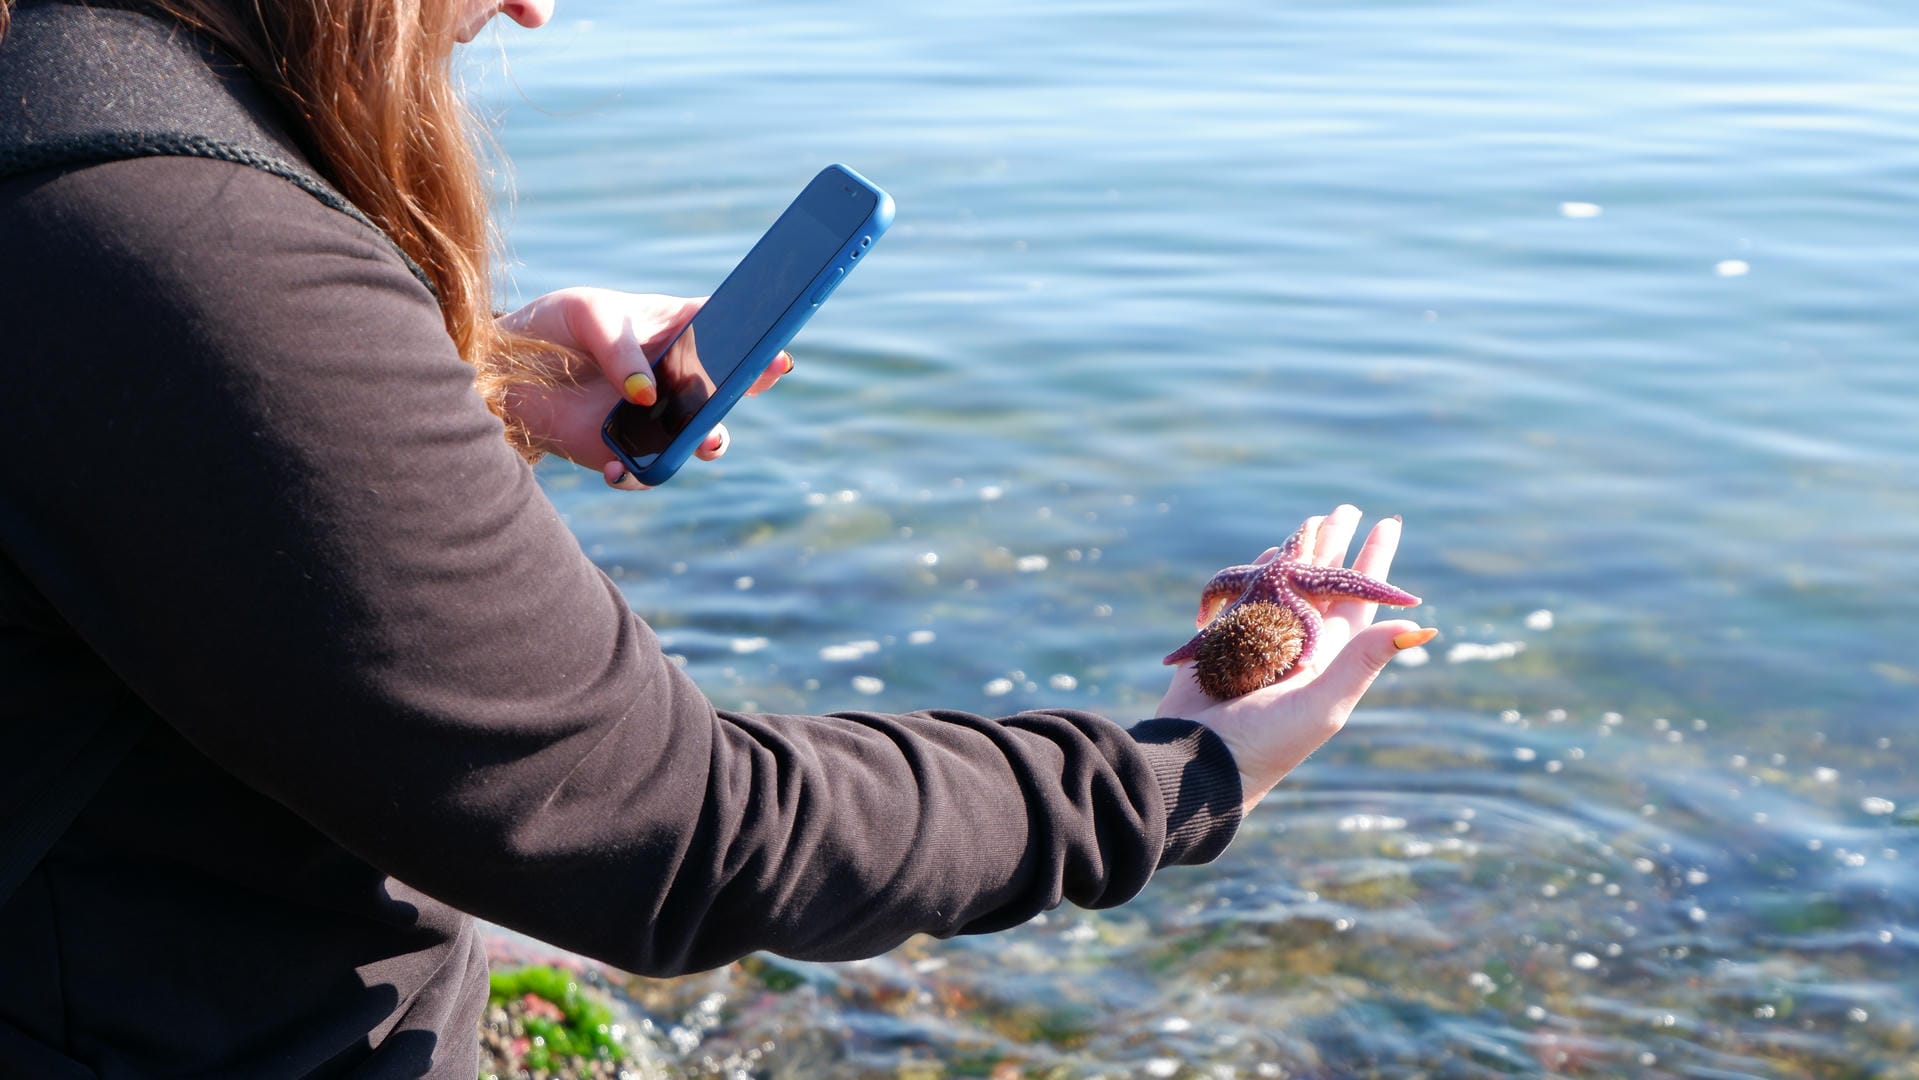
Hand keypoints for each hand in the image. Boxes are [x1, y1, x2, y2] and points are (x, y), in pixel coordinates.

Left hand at [496, 288, 792, 488]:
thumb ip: (620, 347)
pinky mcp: (625, 452)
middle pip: (727, 387)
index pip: (730, 332)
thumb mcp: (586, 314)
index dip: (757, 342)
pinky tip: (617, 468)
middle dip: (747, 390)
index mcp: (678, 330)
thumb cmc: (553, 326)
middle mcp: (677, 377)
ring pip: (699, 436)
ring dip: (708, 440)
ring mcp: (656, 418)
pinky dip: (638, 474)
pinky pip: (646, 471)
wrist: (500, 370)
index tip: (773, 352)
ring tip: (704, 440)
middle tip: (752, 386)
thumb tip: (645, 395)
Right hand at [1158, 504, 1434, 813]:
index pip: (1357, 599)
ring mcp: (1259, 641)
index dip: (1373, 561)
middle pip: (1323, 583)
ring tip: (1311, 521)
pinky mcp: (1222, 641)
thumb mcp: (1323, 703)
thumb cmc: (1267, 741)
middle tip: (1346, 509)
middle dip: (1336, 546)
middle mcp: (1297, 645)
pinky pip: (1244, 595)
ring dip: (1299, 553)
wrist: (1200, 763)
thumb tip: (1421, 626)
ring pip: (1285, 584)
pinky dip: (1258, 571)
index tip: (1387, 524)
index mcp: (1326, 658)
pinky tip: (1269, 554)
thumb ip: (1364, 660)